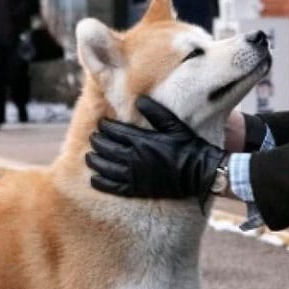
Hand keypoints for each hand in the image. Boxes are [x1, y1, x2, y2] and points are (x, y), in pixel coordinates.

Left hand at [87, 95, 226, 203]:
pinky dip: (101, 182)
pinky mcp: (137, 189)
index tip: (101, 124)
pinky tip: (94, 179)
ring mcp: (135, 175)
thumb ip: (155, 112)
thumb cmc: (187, 146)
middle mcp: (134, 158)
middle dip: (97, 142)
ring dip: (95, 161)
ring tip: (90, 157)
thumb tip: (139, 100)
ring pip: (106, 167)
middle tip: (94, 139)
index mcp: (142, 140)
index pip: (114, 131)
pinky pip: (114, 186)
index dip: (104, 127)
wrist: (198, 172)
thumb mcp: (174, 125)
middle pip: (106, 148)